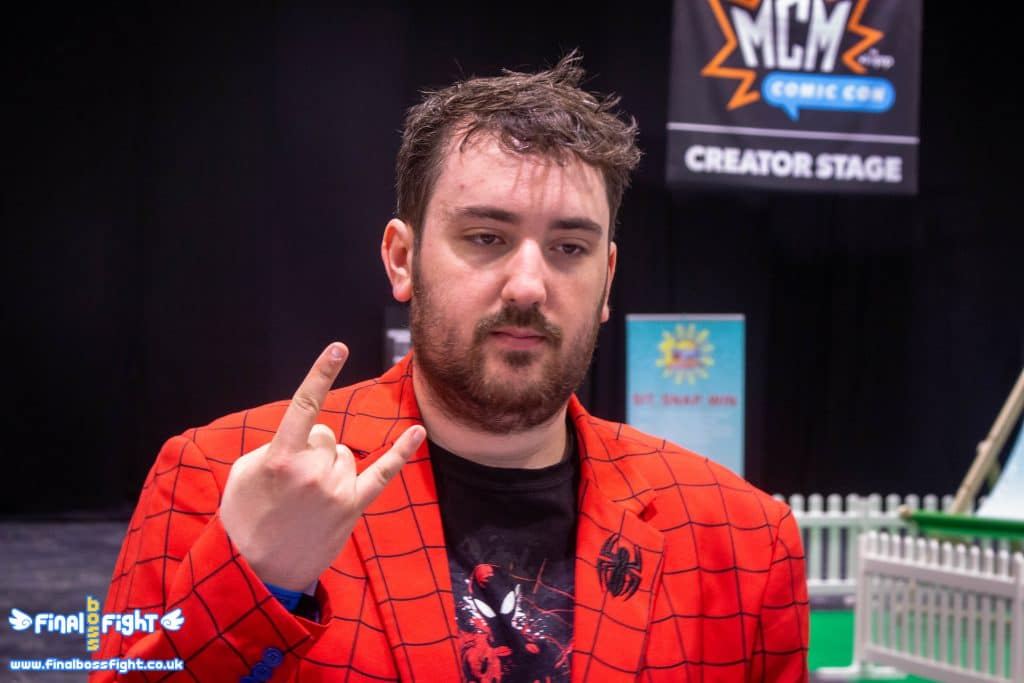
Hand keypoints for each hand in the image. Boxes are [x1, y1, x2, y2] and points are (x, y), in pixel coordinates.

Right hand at [220, 342, 425, 590]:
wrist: (260, 571)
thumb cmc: (245, 517)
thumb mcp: (243, 473)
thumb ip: (273, 446)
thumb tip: (303, 434)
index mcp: (282, 457)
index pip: (305, 406)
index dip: (320, 374)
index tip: (338, 348)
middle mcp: (313, 470)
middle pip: (326, 435)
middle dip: (311, 449)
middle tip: (292, 483)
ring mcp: (336, 489)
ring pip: (343, 453)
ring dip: (329, 466)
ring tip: (307, 498)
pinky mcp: (352, 507)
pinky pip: (382, 473)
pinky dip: (401, 452)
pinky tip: (418, 432)